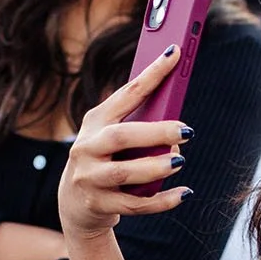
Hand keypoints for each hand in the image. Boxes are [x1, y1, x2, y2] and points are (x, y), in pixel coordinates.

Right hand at [58, 46, 192, 240]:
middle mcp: (86, 148)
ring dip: (155, 167)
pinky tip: (183, 193)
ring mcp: (89, 179)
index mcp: (95, 122)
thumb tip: (177, 126)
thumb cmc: (105, 160)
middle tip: (186, 131)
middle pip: (121, 137)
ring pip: (124, 174)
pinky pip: (134, 205)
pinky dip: (161, 200)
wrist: (74, 204)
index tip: (175, 54)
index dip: (152, 74)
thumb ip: (138, 127)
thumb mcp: (112, 138)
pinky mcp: (97, 205)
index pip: (126, 94)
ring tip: (179, 161)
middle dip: (155, 133)